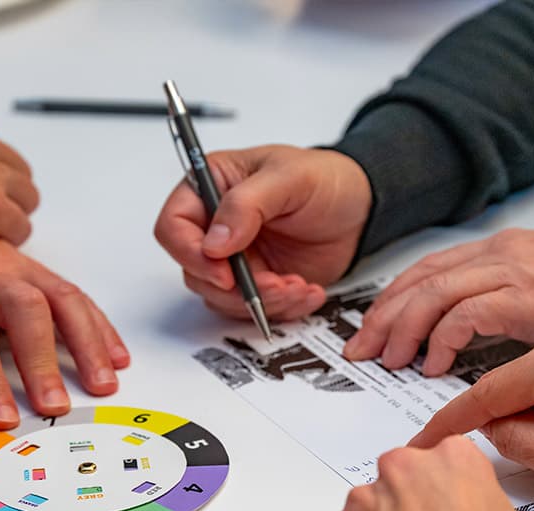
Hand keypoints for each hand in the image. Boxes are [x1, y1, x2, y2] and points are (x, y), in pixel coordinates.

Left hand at [0, 237, 128, 428]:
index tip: (4, 416)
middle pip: (26, 310)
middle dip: (45, 362)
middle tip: (55, 405)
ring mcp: (16, 267)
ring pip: (62, 298)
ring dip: (89, 343)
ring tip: (104, 383)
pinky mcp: (34, 268)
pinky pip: (74, 294)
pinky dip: (99, 326)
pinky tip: (115, 354)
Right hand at [154, 145, 370, 320]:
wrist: (360, 206)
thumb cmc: (323, 178)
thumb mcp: (287, 177)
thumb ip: (246, 205)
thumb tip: (214, 242)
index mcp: (209, 188)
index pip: (173, 227)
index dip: (190, 254)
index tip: (223, 271)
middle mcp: (215, 226)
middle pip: (194, 271)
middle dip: (235, 287)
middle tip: (274, 283)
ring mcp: (235, 258)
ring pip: (221, 298)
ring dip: (261, 301)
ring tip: (297, 285)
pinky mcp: (257, 281)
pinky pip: (252, 309)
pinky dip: (280, 308)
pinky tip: (306, 290)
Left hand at [342, 229, 533, 374]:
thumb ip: (501, 310)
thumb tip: (461, 342)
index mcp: (499, 251)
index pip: (427, 270)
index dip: (393, 301)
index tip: (370, 333)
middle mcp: (499, 253)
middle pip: (419, 279)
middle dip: (383, 317)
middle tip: (359, 351)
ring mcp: (512, 271)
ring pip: (433, 294)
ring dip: (403, 330)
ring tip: (389, 362)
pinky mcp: (527, 297)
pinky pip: (465, 315)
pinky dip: (441, 339)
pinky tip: (433, 364)